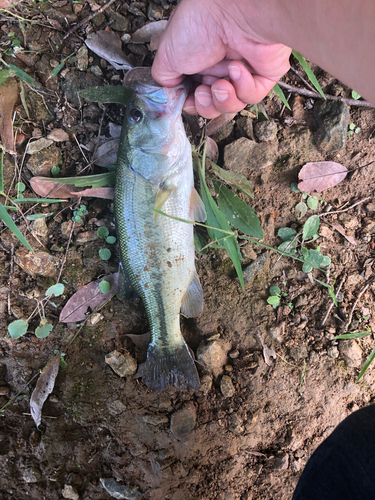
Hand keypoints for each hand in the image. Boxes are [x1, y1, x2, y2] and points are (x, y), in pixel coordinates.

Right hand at [152, 0, 290, 117]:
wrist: (234, 9)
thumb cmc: (200, 22)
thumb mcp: (167, 54)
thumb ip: (165, 79)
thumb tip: (170, 95)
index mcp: (199, 60)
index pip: (195, 95)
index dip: (191, 103)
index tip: (187, 100)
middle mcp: (220, 66)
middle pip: (213, 104)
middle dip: (206, 105)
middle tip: (202, 93)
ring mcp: (243, 71)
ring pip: (232, 105)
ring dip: (223, 100)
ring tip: (220, 85)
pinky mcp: (264, 74)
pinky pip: (252, 96)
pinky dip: (242, 88)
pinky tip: (237, 69)